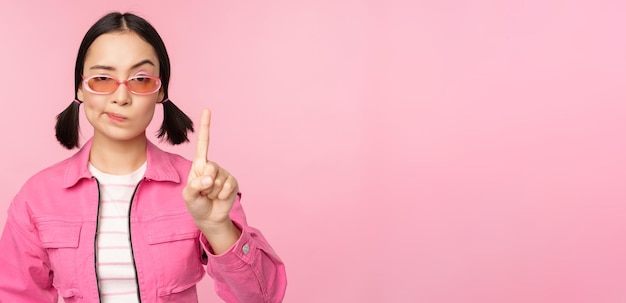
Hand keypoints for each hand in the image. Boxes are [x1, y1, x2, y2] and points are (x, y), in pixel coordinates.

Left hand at [183, 109, 238, 226]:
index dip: (206, 127)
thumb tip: (210, 179)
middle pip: (210, 167)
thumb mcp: (188, 195)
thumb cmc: (196, 203)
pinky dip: (222, 195)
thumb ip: (195, 186)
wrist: (209, 217)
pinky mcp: (232, 182)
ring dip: (212, 192)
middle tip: (204, 192)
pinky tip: (219, 198)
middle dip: (205, 184)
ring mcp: (223, 174)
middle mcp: (212, 166)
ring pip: (218, 180)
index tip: (207, 110)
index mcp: (199, 165)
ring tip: (210, 196)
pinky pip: (227, 186)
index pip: (203, 143)